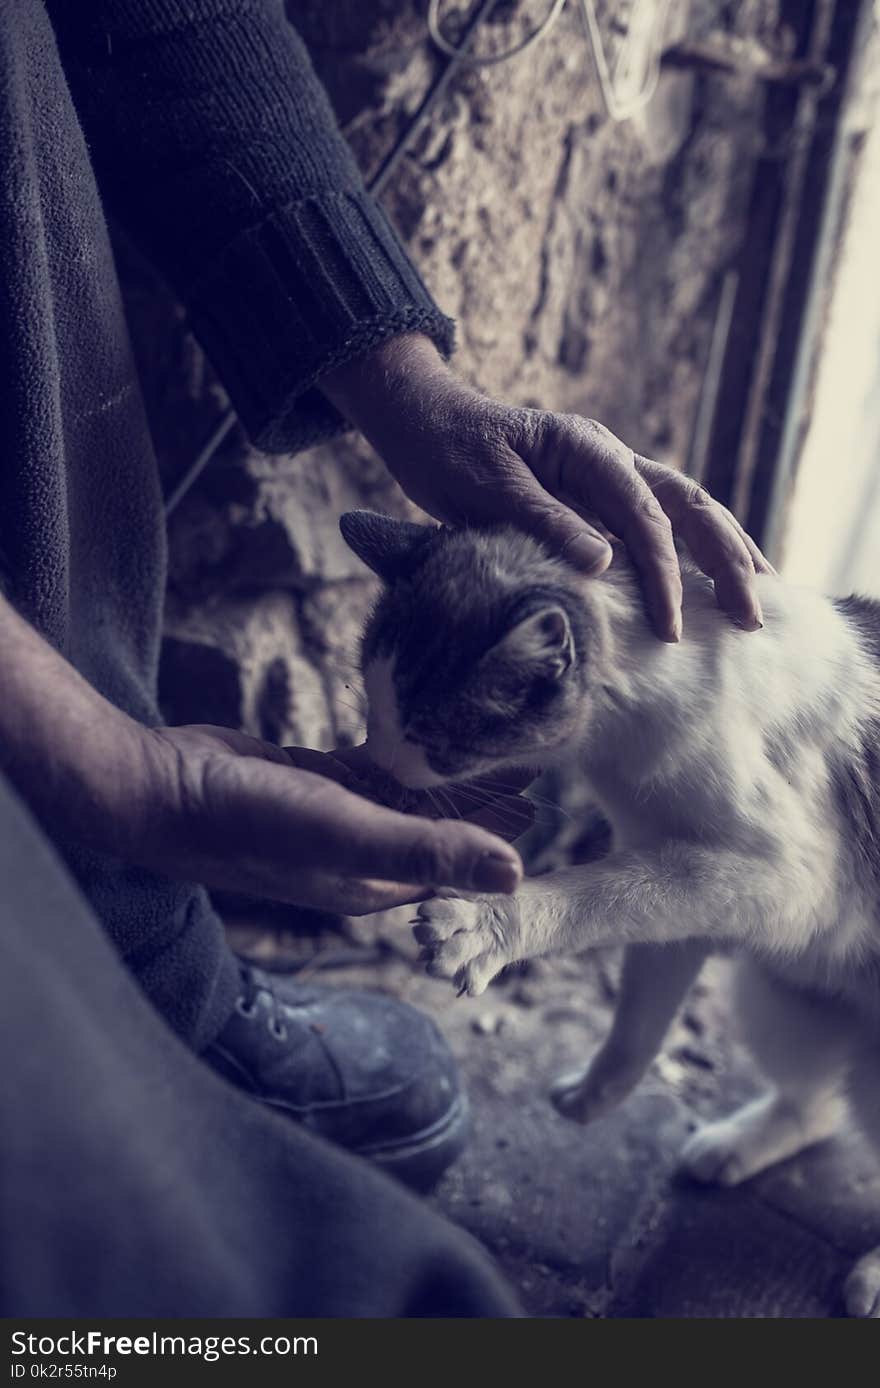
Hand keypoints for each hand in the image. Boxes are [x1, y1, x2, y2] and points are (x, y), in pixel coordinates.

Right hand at [130, 726, 533, 914]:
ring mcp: (332, 818)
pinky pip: (368, 766)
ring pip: (406, 795)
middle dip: (484, 800)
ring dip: (447, 770)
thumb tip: (517, 876)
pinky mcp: (308, 781)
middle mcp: (357, 857)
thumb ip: (430, 852)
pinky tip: (425, 724)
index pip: (457, 865)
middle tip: (535, 753)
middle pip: (437, 828)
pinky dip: (400, 749)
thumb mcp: (349, 837)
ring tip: (492, 733)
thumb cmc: (250, 823)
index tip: (548, 803)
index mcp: (374, 884)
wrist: (161, 790)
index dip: (501, 839)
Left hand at [321, 335, 771, 641]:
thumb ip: (544, 522)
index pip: (644, 516)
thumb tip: (604, 563)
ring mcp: (609, 475)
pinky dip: (691, 553)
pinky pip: (658, 524)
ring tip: (761, 597)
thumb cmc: (448, 451)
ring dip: (724, 552)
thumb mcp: (488, 489)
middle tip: (751, 616)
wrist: (424, 422)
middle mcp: (610, 457)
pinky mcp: (597, 496)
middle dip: (727, 560)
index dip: (664, 573)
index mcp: (588, 449)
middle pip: (689, 506)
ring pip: (686, 510)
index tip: (672, 625)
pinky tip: (711, 583)